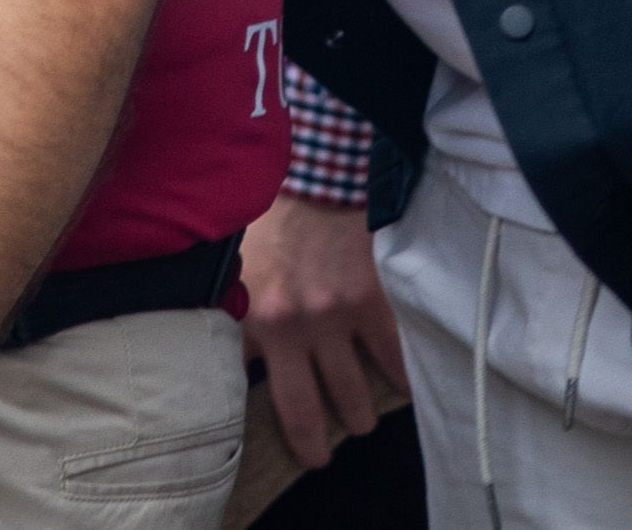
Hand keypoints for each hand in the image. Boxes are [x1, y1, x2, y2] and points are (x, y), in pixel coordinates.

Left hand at [242, 192, 409, 463]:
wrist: (318, 177)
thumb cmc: (272, 219)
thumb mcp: (236, 265)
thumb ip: (235, 308)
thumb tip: (233, 349)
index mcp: (251, 316)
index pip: (244, 386)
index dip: (252, 416)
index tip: (262, 434)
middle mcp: (291, 326)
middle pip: (303, 411)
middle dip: (313, 444)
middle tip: (319, 454)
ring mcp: (335, 319)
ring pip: (353, 396)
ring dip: (357, 416)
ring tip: (359, 421)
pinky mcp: (373, 305)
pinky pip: (392, 361)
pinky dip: (398, 381)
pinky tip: (398, 387)